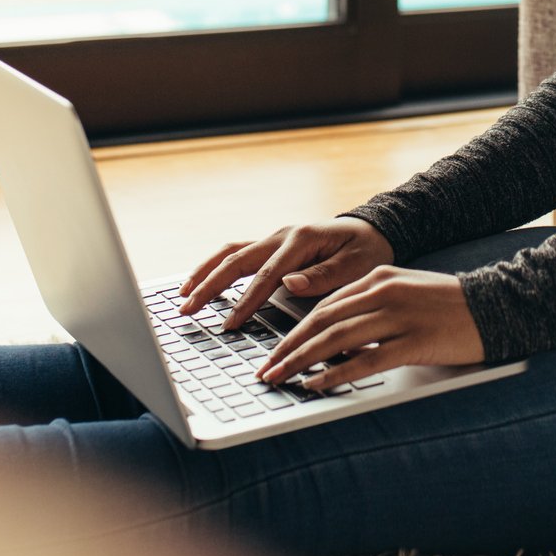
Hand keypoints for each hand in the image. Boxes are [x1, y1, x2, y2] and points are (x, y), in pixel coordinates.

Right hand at [176, 217, 395, 330]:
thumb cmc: (367, 251)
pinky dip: (215, 267)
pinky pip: (237, 254)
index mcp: (302, 240)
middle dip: (209, 285)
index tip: (230, 323)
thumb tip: (288, 284)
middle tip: (188, 309)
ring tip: (183, 295)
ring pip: (230, 253)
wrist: (372, 231)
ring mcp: (274, 239)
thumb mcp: (357, 265)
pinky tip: (200, 283)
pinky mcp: (271, 246)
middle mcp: (282, 235)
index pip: (267, 275)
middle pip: (237, 260)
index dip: (247, 301)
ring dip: (205, 273)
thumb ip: (324, 276)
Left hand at [254, 266, 484, 391]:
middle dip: (287, 347)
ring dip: (301, 361)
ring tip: (279, 379)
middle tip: (264, 370)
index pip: (324, 306)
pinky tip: (316, 385)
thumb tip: (336, 339)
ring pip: (336, 339)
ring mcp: (398, 316)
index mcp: (378, 278)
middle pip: (321, 321)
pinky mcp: (414, 341)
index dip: (293, 330)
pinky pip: (366, 359)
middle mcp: (383, 292)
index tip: (273, 351)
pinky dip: (336, 374)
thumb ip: (371, 309)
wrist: (497, 306)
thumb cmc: (450, 306)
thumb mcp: (405, 294)